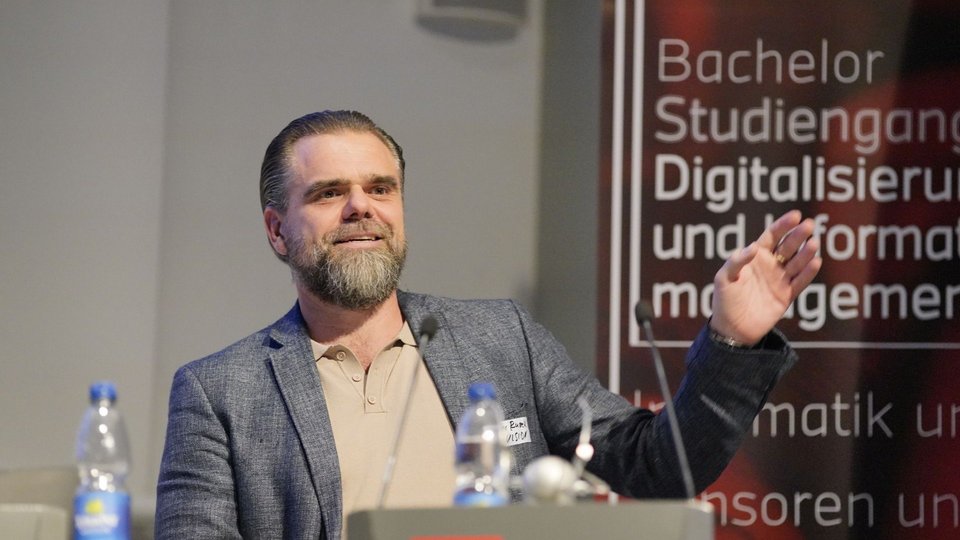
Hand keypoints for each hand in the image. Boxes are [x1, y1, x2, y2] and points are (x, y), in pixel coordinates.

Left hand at [710, 210, 821, 344]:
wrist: (732, 328)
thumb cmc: (724, 300)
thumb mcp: (724, 278)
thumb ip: (737, 261)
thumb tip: (754, 247)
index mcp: (755, 257)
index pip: (772, 236)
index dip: (783, 225)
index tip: (796, 215)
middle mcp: (771, 266)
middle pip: (788, 246)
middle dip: (798, 235)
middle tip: (809, 225)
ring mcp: (780, 280)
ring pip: (797, 263)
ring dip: (806, 253)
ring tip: (813, 243)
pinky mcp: (787, 296)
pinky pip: (800, 282)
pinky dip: (808, 273)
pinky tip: (815, 262)